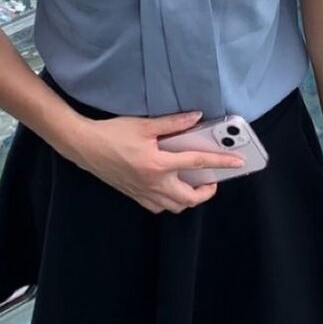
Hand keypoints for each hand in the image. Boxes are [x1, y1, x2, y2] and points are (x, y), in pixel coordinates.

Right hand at [68, 110, 244, 213]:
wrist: (84, 147)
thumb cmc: (112, 134)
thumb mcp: (144, 125)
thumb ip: (173, 123)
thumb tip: (196, 116)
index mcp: (157, 164)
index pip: (196, 164)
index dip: (220, 162)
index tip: (237, 163)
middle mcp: (152, 183)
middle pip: (189, 199)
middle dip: (206, 193)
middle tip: (212, 180)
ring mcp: (143, 193)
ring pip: (174, 207)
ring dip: (188, 199)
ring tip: (193, 184)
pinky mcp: (134, 196)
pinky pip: (158, 207)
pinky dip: (170, 202)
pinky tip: (170, 187)